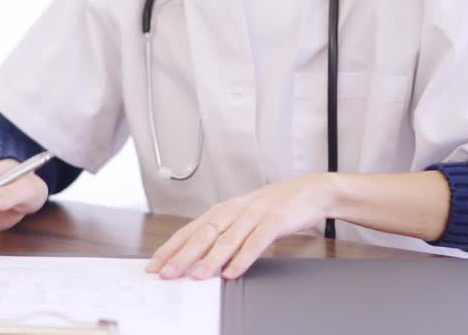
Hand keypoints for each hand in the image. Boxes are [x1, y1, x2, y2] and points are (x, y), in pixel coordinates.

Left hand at [145, 173, 336, 279]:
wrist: (313, 190)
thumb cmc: (276, 206)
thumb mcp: (246, 218)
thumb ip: (226, 236)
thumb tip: (201, 259)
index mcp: (224, 210)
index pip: (191, 230)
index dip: (171, 247)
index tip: (155, 264)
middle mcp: (235, 210)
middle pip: (203, 234)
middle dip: (182, 256)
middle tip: (167, 274)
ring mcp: (255, 214)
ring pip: (227, 239)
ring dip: (209, 260)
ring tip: (195, 277)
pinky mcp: (275, 220)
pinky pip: (256, 241)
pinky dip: (243, 257)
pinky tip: (232, 272)